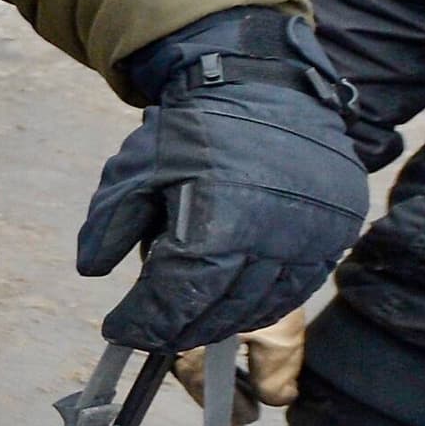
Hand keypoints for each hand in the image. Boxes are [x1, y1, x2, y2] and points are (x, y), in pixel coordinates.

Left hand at [78, 13, 368, 351]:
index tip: (118, 331)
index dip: (143, 322)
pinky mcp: (332, 235)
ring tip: (186, 325)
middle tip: (150, 335)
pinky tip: (233, 308)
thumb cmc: (195, 132)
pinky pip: (295, 289)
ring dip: (219, 324)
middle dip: (177, 329)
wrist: (267, 91)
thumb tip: (92, 270)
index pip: (175, 296)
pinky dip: (260, 306)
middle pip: (217, 310)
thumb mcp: (136, 171)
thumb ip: (110, 225)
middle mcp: (268, 238)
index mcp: (216, 224)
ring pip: (258, 306)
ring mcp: (308, 239)